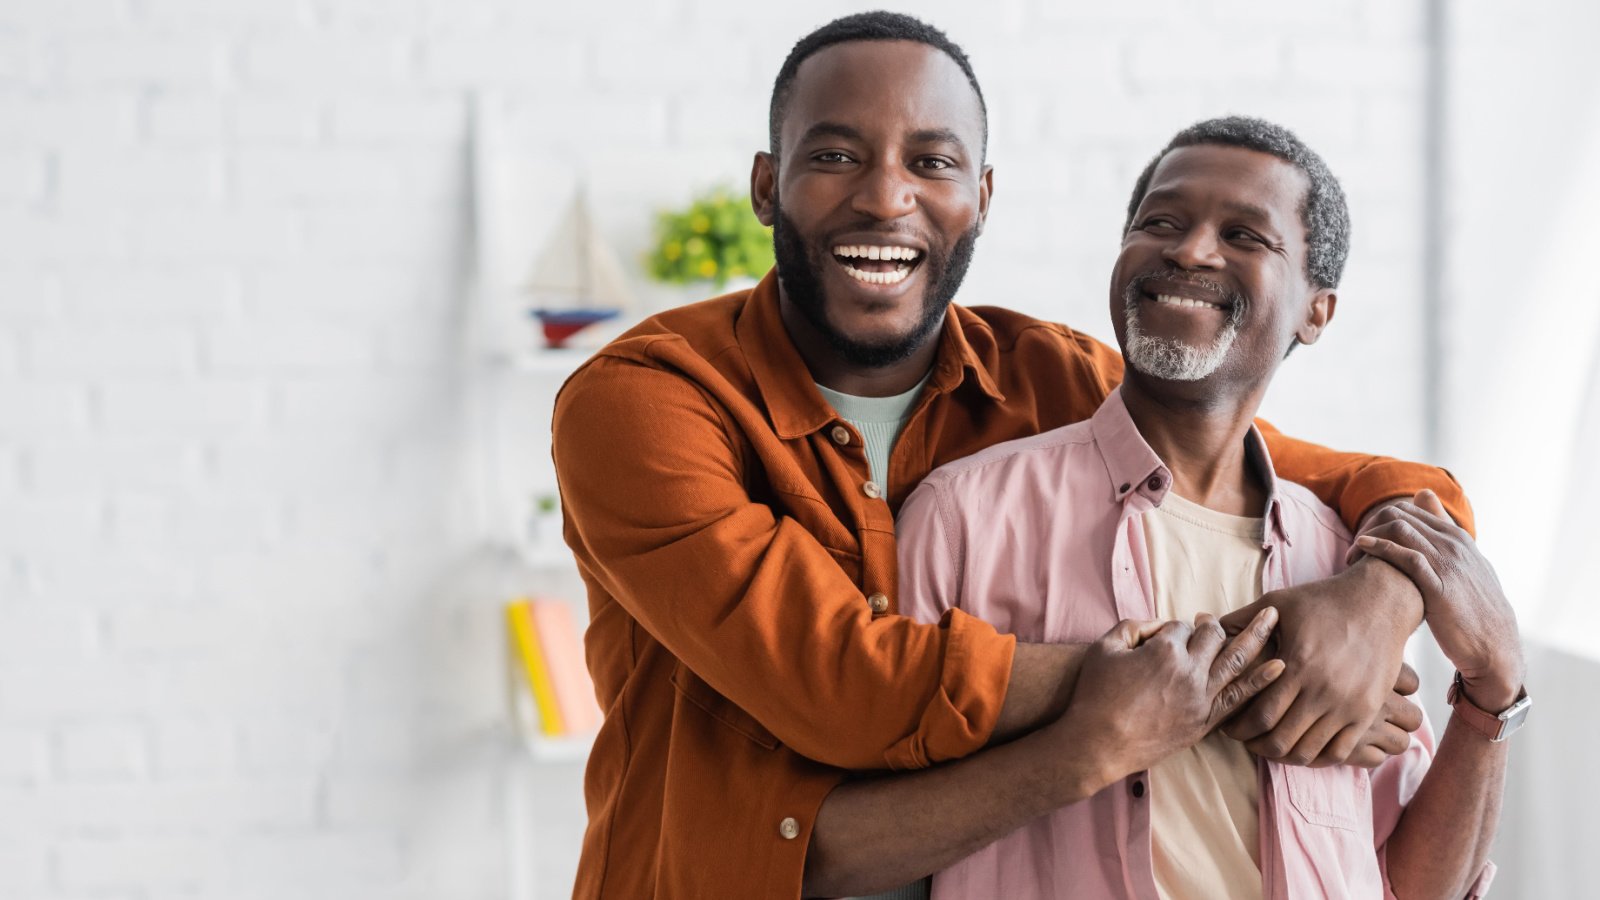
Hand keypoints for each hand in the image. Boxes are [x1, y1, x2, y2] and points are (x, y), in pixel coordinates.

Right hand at [1058, 609, 1282, 784]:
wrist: (1098, 744)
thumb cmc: (1095, 695)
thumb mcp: (1104, 648)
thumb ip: (1132, 627)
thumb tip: (1158, 626)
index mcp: (1164, 649)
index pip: (1182, 626)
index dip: (1174, 628)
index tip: (1165, 636)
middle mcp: (1188, 671)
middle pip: (1213, 637)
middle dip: (1213, 625)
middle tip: (1210, 621)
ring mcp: (1200, 697)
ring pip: (1236, 660)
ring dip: (1258, 636)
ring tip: (1275, 619)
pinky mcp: (1204, 721)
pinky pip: (1239, 697)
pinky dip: (1261, 681)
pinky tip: (1280, 668)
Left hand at [1219, 559, 1420, 765]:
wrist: (1380, 603)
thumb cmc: (1323, 601)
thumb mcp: (1279, 603)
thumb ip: (1242, 620)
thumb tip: (1206, 625)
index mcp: (1298, 664)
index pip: (1261, 714)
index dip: (1240, 728)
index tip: (1228, 728)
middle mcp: (1324, 689)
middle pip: (1282, 739)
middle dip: (1257, 745)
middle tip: (1245, 741)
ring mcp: (1348, 704)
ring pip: (1309, 750)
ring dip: (1284, 754)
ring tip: (1270, 746)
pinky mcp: (1367, 711)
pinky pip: (1339, 751)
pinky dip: (1317, 757)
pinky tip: (1303, 748)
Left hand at [1355, 490, 1525, 710]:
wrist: (1494, 648)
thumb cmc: (1474, 610)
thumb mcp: (1465, 567)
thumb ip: (1444, 535)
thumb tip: (1425, 496)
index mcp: (1459, 538)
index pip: (1412, 509)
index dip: (1382, 519)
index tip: (1365, 538)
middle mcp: (1454, 545)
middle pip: (1401, 515)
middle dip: (1370, 526)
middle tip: (1353, 549)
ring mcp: (1449, 564)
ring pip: (1401, 529)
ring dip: (1369, 536)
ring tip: (1351, 556)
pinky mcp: (1440, 586)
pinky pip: (1407, 557)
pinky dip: (1380, 549)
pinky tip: (1361, 550)